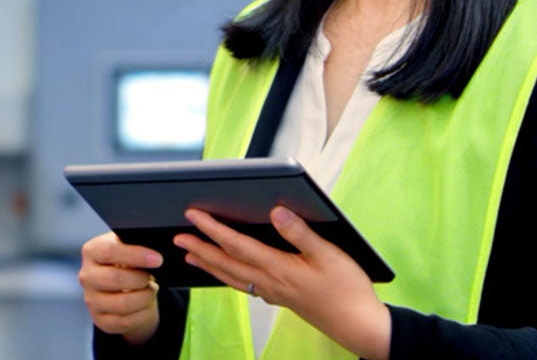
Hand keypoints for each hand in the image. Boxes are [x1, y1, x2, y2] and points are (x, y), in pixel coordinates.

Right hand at [79, 231, 163, 344]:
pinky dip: (142, 314)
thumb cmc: (127, 262)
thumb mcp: (128, 247)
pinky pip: (124, 321)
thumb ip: (136, 243)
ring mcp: (91, 299)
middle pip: (115, 279)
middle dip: (141, 279)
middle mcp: (86, 276)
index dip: (135, 255)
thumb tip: (157, 247)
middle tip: (150, 277)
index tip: (157, 259)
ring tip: (150, 290)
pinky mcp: (99, 319)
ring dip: (144, 297)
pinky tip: (145, 305)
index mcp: (91, 251)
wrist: (122, 286)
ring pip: (122, 304)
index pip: (109, 251)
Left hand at [174, 207, 390, 359]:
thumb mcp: (330, 255)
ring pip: (231, 277)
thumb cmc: (348, 291)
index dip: (211, 228)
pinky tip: (226, 276)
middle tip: (177, 236)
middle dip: (199, 247)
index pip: (235, 244)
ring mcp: (273, 293)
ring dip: (208, 264)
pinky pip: (244, 286)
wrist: (359, 326)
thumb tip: (276, 211)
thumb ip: (300, 233)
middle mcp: (269, 282)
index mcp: (278, 267)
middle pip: (225, 262)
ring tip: (190, 255)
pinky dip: (227, 278)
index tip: (192, 215)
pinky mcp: (280, 299)